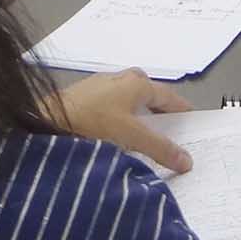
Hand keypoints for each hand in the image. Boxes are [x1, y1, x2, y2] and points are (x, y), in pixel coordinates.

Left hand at [54, 69, 193, 172]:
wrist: (47, 121)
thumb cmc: (93, 122)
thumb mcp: (132, 137)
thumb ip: (161, 149)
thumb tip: (187, 161)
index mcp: (138, 83)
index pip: (170, 97)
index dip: (183, 112)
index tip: (193, 125)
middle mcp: (122, 78)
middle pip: (150, 98)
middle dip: (161, 115)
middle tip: (171, 135)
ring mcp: (101, 86)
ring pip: (130, 102)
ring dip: (140, 118)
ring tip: (144, 140)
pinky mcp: (85, 97)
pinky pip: (113, 108)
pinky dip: (122, 120)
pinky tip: (117, 137)